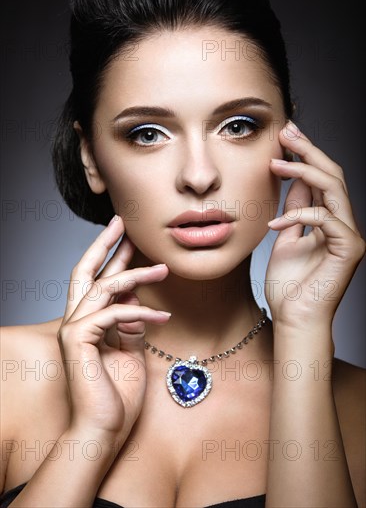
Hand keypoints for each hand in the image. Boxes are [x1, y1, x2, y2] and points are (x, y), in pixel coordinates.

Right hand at [57, 215, 169, 439]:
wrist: (104, 428)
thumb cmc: (117, 395)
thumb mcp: (130, 350)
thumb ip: (130, 324)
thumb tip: (138, 301)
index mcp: (86, 322)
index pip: (95, 280)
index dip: (109, 255)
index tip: (126, 237)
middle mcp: (74, 320)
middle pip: (85, 270)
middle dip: (104, 244)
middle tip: (121, 221)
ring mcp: (73, 329)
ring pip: (104, 287)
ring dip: (135, 275)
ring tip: (163, 268)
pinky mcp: (78, 339)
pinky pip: (113, 313)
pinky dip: (139, 312)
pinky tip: (161, 315)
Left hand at [265, 122, 364, 329]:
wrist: (294, 319)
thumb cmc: (288, 286)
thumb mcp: (286, 238)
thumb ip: (295, 211)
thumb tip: (294, 180)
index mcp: (330, 220)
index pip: (322, 179)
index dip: (305, 154)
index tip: (284, 135)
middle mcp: (344, 224)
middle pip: (332, 175)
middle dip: (308, 150)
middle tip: (286, 131)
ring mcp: (350, 236)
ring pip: (334, 188)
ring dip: (303, 170)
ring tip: (275, 162)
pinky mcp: (350, 248)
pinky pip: (326, 219)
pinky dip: (298, 215)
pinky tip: (273, 223)